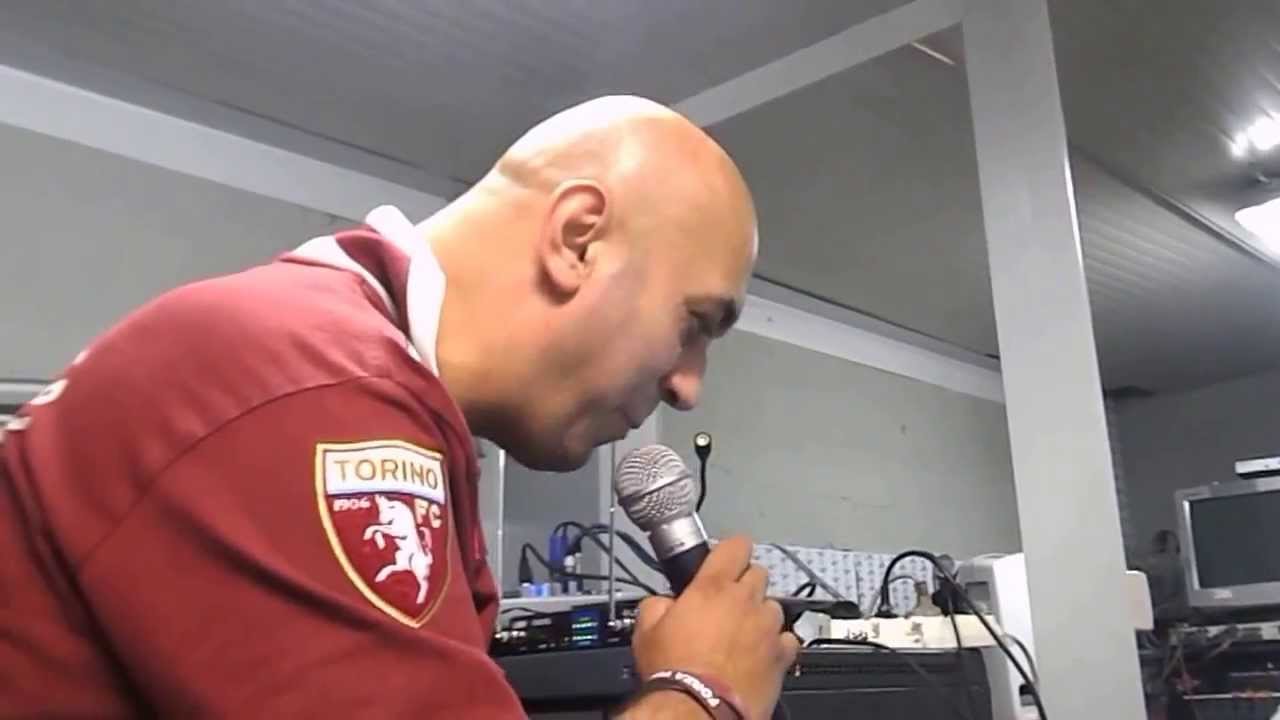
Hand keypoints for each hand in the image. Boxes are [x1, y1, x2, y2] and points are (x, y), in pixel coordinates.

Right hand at [626, 536, 798, 719]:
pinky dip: (777, 644)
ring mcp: (767, 627)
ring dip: (761, 614)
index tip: (728, 556)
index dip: (732, 549)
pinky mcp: (781, 655)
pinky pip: (787, 639)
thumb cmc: (674, 672)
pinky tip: (761, 654)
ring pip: (774, 606)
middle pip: (758, 573)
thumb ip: (658, 603)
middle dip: (744, 584)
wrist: (698, 708)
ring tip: (743, 633)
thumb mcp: (647, 629)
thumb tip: (662, 602)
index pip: (735, 546)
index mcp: (712, 587)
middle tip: (728, 603)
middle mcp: (745, 600)